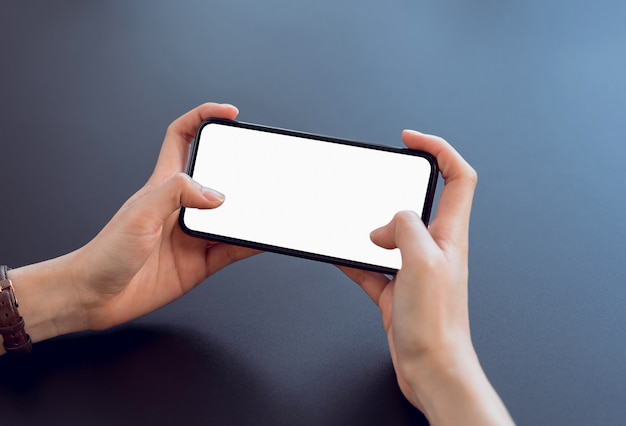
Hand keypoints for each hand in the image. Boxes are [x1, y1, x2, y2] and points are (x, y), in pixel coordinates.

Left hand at [8, 103, 258, 348]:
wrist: (95, 298)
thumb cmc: (106, 253)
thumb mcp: (139, 214)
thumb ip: (176, 194)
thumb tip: (216, 194)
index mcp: (163, 185)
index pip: (183, 137)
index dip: (204, 117)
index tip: (229, 114)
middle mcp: (181, 207)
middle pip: (217, 177)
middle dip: (240, 169)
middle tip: (259, 167)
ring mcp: (193, 235)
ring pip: (231, 216)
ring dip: (249, 211)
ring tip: (266, 206)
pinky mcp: (200, 263)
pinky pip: (233, 249)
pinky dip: (251, 244)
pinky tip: (262, 240)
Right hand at [340, 130, 512, 423]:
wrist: (431, 368)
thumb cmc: (437, 324)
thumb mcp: (423, 261)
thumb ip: (405, 227)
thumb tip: (386, 224)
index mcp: (450, 234)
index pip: (458, 177)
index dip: (438, 149)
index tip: (410, 139)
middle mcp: (434, 247)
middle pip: (420, 200)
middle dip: (397, 187)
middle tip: (375, 179)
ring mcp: (414, 268)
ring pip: (391, 232)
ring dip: (370, 226)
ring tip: (352, 225)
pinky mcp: (396, 289)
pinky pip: (371, 264)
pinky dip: (354, 258)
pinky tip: (340, 255)